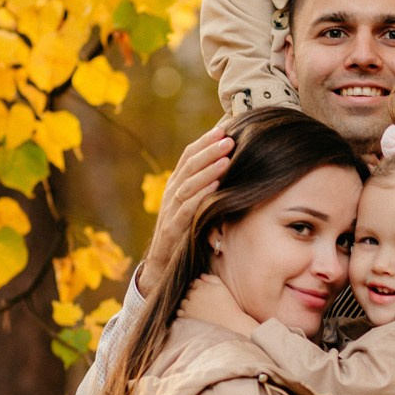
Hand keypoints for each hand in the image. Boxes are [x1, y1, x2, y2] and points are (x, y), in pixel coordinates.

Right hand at [137, 128, 233, 295]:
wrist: (162, 266)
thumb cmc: (185, 234)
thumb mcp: (195, 207)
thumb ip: (208, 188)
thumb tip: (232, 168)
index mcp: (176, 185)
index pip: (188, 156)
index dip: (205, 141)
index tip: (224, 128)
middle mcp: (171, 194)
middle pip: (188, 165)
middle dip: (209, 150)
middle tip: (229, 137)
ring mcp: (170, 211)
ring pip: (188, 184)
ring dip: (207, 170)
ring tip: (226, 157)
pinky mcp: (173, 230)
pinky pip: (186, 210)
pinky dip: (200, 196)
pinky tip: (215, 187)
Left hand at [179, 274, 256, 334]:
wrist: (230, 325)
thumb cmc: (228, 306)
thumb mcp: (223, 288)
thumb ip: (212, 278)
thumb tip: (201, 276)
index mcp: (202, 287)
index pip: (194, 282)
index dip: (199, 288)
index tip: (205, 295)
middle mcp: (194, 295)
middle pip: (188, 292)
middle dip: (193, 296)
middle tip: (203, 304)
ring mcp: (189, 306)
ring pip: (183, 302)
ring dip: (188, 304)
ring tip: (199, 311)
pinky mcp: (187, 317)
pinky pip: (179, 312)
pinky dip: (184, 313)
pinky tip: (194, 316)